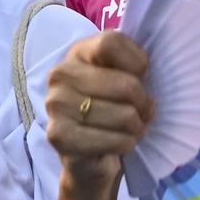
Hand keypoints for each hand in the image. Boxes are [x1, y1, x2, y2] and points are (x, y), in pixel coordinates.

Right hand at [45, 32, 153, 181]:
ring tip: (129, 130)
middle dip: (144, 105)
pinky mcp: (59, 136)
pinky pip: (114, 140)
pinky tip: (120, 144)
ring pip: (124, 116)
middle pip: (126, 85)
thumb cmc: (115, 108)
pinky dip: (126, 144)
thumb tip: (143, 76)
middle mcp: (61, 74)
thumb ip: (135, 64)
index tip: (141, 77)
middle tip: (142, 114)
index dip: (138, 63)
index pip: (112, 44)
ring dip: (136, 128)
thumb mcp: (127, 76)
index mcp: (79, 52)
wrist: (90, 155)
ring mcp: (56, 105)